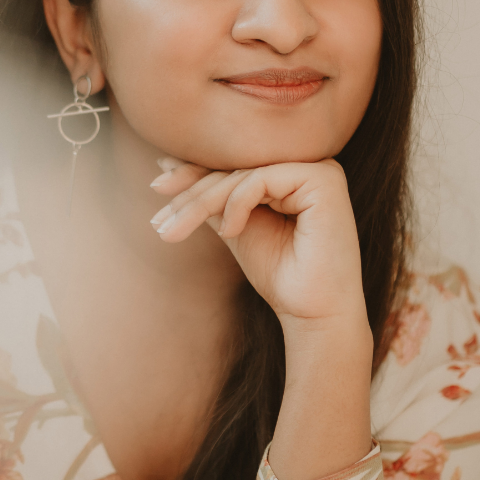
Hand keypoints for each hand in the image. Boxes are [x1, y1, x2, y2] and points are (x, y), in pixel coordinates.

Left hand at [151, 156, 374, 479]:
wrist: (314, 314)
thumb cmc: (281, 276)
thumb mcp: (235, 228)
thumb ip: (212, 198)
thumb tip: (166, 165)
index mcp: (292, 173)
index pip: (234, 165)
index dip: (194, 175)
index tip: (156, 189)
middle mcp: (308, 165)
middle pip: (236, 167)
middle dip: (190, 194)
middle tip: (159, 222)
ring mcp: (319, 169)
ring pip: (243, 173)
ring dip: (201, 202)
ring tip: (173, 231)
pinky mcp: (323, 179)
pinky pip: (261, 179)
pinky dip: (237, 204)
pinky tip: (230, 232)